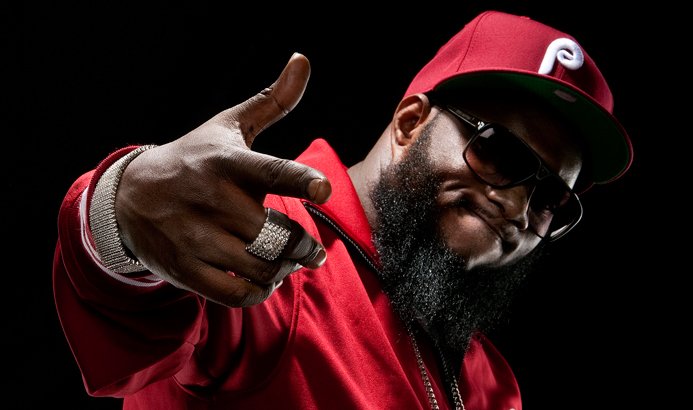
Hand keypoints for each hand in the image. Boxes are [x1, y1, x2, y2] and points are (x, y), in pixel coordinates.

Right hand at [113, 53, 331, 306]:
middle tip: (312, 251)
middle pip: (275, 235)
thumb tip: (303, 59)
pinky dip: (259, 293)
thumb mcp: (228, 126)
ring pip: (260, 267)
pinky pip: (235, 294)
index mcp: (227, 162)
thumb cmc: (194, 159)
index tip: (323, 190)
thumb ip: (272, 101)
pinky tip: (265, 281)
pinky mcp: (184, 268)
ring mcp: (194, 237)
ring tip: (291, 264)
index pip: (269, 171)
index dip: (300, 180)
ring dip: (285, 271)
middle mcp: (210, 199)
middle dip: (304, 249)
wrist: (129, 196)